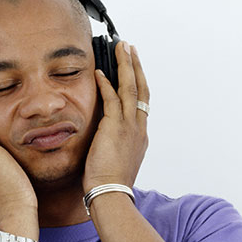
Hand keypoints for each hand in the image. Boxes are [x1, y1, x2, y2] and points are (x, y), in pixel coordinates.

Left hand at [82, 41, 148, 191]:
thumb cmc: (110, 184)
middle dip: (135, 66)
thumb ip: (114, 145)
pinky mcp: (115, 127)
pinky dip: (106, 83)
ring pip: (130, 88)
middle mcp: (139, 128)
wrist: (111, 193)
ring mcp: (129, 127)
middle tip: (130, 48)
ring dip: (125, 65)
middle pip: (141, 89)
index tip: (134, 69)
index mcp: (140, 136)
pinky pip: (112, 98)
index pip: (142, 103)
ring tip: (121, 47)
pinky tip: (99, 72)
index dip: (139, 83)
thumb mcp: (117, 160)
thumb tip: (104, 140)